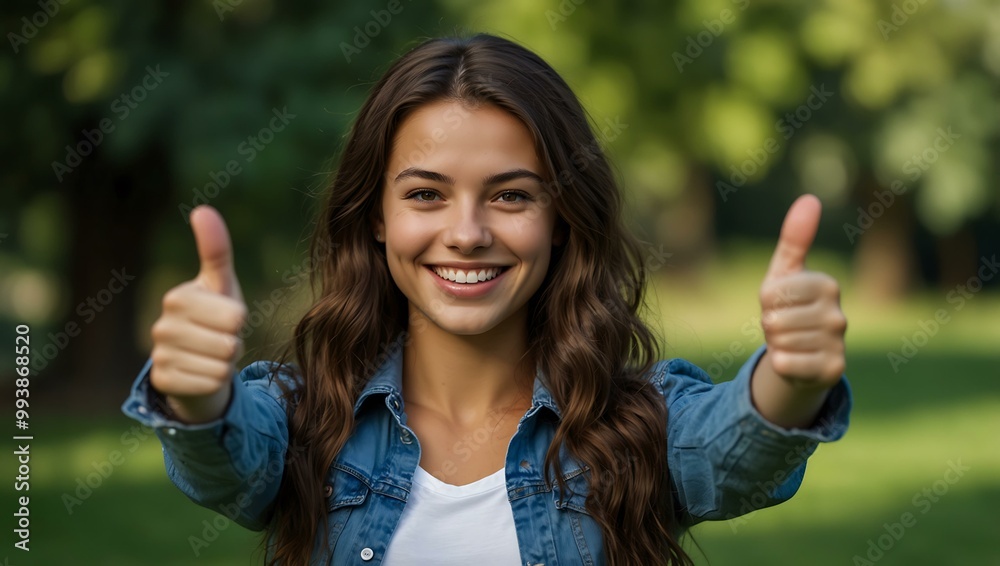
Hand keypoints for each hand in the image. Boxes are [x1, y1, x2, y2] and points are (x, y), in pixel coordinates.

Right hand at [149, 205, 247, 422]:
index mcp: (178, 297)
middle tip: (220, 340)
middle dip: (234, 344)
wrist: (198, 363)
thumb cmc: (215, 318)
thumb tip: (202, 208)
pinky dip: (215, 383)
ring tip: (212, 355)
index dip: (239, 321)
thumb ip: (216, 249)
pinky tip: (201, 374)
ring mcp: (158, 356)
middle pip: (230, 343)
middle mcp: (162, 326)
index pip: (236, 316)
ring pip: (222, 366)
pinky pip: (211, 385)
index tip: (225, 318)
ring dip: (226, 364)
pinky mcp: (163, 383)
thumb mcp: (221, 284)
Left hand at [759, 194, 845, 389]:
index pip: (770, 294)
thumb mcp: (785, 274)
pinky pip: (786, 365)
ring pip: (779, 342)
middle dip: (769, 326)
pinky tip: (795, 361)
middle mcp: (839, 314)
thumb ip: (795, 238)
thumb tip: (810, 198)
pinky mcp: (833, 371)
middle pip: (773, 320)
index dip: (766, 303)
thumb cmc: (791, 309)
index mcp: (827, 285)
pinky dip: (781, 364)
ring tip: (791, 342)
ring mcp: (838, 344)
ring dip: (776, 345)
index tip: (780, 305)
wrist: (804, 355)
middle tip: (785, 327)